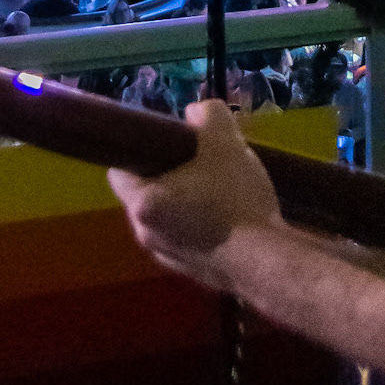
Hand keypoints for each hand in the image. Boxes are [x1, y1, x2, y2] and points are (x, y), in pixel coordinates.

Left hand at [108, 100, 280, 286]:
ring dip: (186, 201)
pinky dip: (201, 225)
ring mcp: (167, 257)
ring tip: (221, 188)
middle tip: (201, 160)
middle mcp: (145, 234)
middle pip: (147, 192)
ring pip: (168, 217)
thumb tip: (196, 113)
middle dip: (169, 174)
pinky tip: (231, 216)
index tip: (167, 143)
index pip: (119, 170)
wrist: (266, 261)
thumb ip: (206, 115)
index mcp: (141, 203)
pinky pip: (188, 238)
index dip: (140, 150)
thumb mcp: (224, 141)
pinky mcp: (191, 271)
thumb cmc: (235, 198)